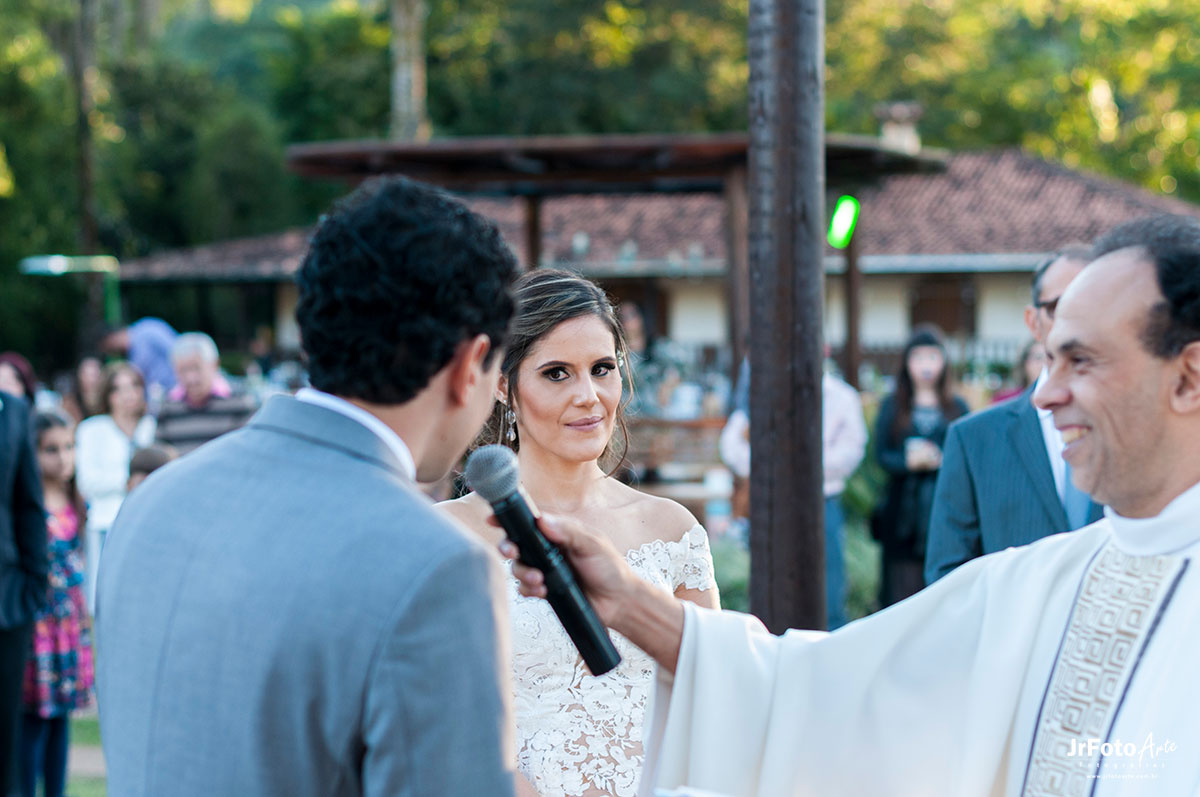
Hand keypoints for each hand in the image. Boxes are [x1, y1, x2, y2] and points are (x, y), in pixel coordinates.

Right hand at [500, 514, 637, 629]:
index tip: (493, 518)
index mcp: (558, 532)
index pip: (529, 521)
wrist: (618, 601)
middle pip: (516, 544)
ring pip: (518, 567)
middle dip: (508, 547)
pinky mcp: (545, 589)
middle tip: (512, 552)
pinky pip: (525, 588)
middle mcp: (547, 549)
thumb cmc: (609, 567)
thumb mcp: (592, 544)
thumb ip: (568, 532)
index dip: (509, 518)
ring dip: (522, 572)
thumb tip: (542, 521)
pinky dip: (529, 589)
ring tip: (539, 579)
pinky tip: (542, 591)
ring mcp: (545, 569)